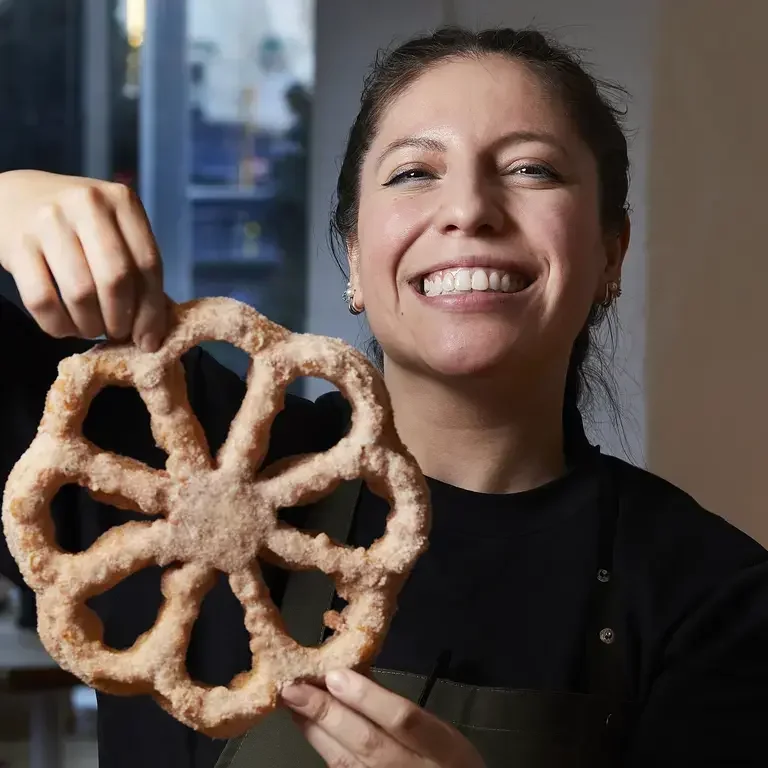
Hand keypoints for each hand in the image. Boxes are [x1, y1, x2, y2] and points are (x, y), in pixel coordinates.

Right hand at [0, 169, 166, 350]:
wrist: (15, 197)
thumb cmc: (78, 222)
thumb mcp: (114, 227)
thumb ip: (136, 266)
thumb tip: (152, 329)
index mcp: (122, 201)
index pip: (148, 264)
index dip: (152, 309)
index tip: (149, 339)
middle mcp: (86, 205)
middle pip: (116, 279)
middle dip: (121, 320)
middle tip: (118, 333)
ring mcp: (48, 222)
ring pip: (80, 293)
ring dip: (91, 325)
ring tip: (93, 328)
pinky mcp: (16, 245)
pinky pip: (42, 300)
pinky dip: (58, 325)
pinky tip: (66, 326)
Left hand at [282, 669, 485, 767]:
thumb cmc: (449, 764)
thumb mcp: (440, 734)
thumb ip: (402, 711)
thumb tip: (355, 676)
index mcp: (443, 748)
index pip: (403, 719)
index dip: (368, 697)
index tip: (335, 674)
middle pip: (367, 743)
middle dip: (327, 713)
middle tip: (293, 687)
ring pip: (346, 763)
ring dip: (315, 731)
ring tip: (292, 703)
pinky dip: (323, 750)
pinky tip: (306, 728)